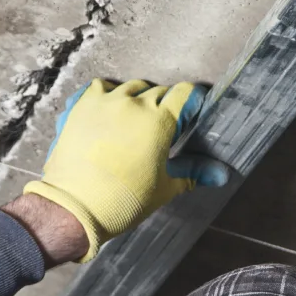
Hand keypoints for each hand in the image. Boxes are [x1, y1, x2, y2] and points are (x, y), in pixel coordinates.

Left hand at [20, 80, 229, 263]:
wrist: (73, 208)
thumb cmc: (123, 201)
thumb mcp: (165, 187)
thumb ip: (194, 172)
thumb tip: (222, 175)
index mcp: (159, 121)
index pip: (185, 94)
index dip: (192, 102)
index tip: (193, 113)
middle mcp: (133, 103)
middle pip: (158, 91)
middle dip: (165, 105)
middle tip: (163, 127)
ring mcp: (104, 102)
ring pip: (129, 86)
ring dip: (137, 98)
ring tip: (135, 119)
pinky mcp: (79, 106)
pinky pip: (97, 88)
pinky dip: (106, 94)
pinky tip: (107, 110)